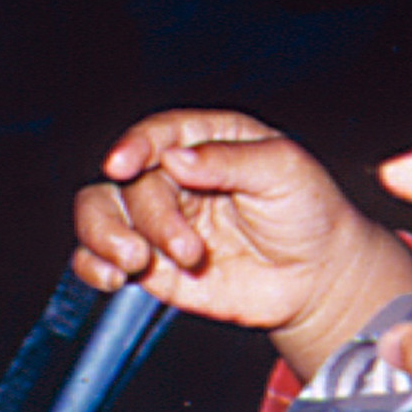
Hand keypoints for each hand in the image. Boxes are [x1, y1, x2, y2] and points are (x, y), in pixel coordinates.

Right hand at [73, 110, 411, 372]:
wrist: (318, 277)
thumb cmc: (309, 211)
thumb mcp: (284, 171)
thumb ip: (230, 160)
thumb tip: (174, 157)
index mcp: (206, 140)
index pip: (158, 133)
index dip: (135, 146)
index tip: (122, 165)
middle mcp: (174, 175)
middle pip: (130, 182)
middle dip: (153, 218)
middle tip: (188, 250)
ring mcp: (159, 219)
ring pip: (98, 212)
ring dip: (105, 236)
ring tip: (137, 264)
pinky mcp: (150, 262)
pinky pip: (98, 257)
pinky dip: (92, 266)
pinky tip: (114, 278)